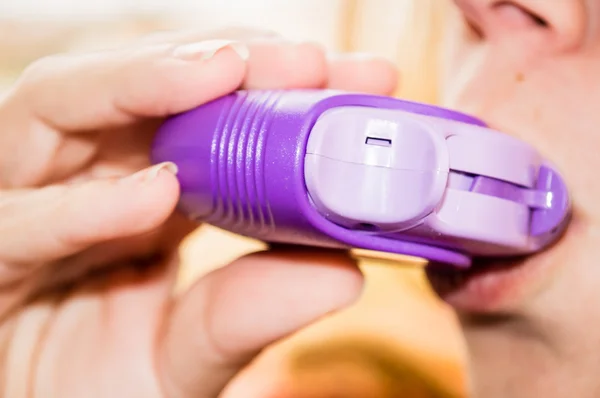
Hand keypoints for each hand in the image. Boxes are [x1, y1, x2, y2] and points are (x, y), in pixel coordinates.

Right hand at [0, 28, 398, 396]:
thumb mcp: (187, 359)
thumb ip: (247, 316)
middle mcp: (89, 180)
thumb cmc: (97, 391)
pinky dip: (84, 205)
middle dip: (228, 61)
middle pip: (145, 91)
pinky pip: (17, 218)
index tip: (361, 82)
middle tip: (305, 60)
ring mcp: (29, 204)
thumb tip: (343, 273)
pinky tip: (153, 194)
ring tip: (225, 72)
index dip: (282, 93)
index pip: (213, 120)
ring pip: (63, 107)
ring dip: (145, 83)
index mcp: (146, 194)